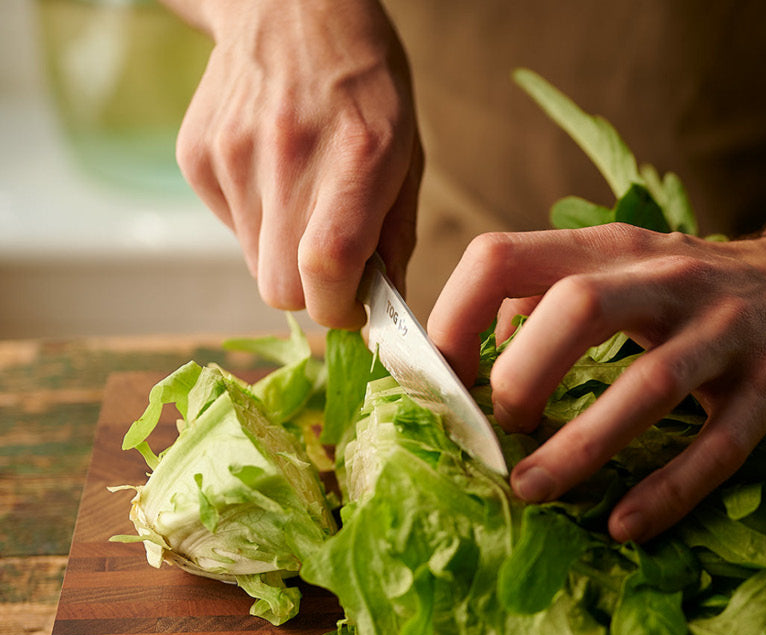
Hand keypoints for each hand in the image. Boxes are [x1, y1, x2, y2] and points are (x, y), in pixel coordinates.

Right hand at [173, 0, 421, 327]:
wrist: (287, 7)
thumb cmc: (364, 88)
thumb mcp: (406, 155)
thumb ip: (395, 238)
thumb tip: (383, 309)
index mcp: (355, 157)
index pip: (327, 268)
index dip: (340, 309)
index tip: (355, 308)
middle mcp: (287, 155)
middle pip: (282, 289)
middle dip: (312, 295)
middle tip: (333, 269)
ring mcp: (232, 155)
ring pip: (257, 266)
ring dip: (284, 257)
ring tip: (303, 205)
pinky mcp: (196, 158)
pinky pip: (231, 231)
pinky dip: (257, 225)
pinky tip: (273, 177)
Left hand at [428, 219, 765, 542]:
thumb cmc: (702, 290)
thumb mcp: (625, 267)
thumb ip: (550, 293)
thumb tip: (478, 345)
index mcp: (611, 250)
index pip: (504, 258)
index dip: (453, 321)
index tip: (437, 386)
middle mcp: (665, 279)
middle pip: (576, 309)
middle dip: (518, 378)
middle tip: (495, 435)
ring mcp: (725, 331)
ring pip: (649, 385)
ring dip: (582, 445)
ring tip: (532, 490)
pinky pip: (717, 445)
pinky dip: (669, 490)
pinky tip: (625, 525)